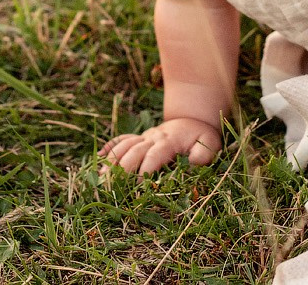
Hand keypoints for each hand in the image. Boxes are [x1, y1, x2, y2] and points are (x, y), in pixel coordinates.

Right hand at [99, 117, 220, 174]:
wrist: (192, 119)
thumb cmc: (201, 135)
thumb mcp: (210, 142)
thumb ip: (203, 153)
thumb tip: (194, 163)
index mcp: (169, 141)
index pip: (153, 156)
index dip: (145, 170)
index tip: (138, 186)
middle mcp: (153, 138)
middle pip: (133, 151)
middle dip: (123, 169)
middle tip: (113, 187)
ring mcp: (144, 137)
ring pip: (124, 145)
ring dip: (112, 160)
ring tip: (101, 177)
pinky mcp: (139, 137)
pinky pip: (121, 139)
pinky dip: (109, 147)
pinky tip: (98, 158)